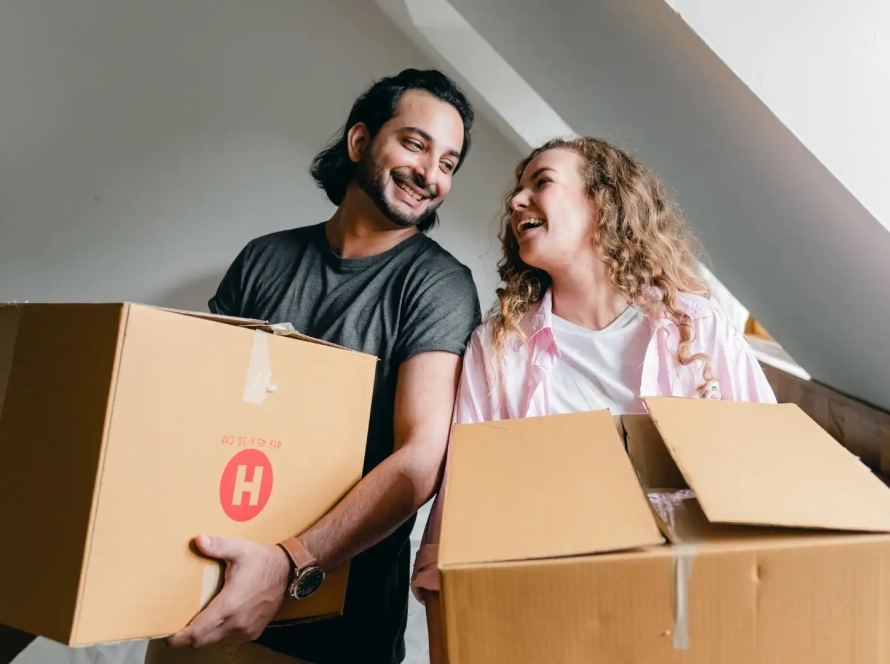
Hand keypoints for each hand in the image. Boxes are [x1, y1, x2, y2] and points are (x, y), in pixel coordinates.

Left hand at [167, 535, 289, 647]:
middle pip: (203, 641)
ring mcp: (246, 629)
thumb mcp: (240, 549)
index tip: (168, 637)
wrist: (288, 571)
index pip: (199, 631)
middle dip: (188, 639)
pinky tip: (215, 625)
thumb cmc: (262, 559)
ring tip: (193, 627)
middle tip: (176, 632)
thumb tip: (198, 540)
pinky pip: (229, 640)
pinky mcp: (254, 631)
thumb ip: (218, 546)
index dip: (181, 638)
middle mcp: (237, 622)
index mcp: (230, 604)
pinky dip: (218, 636)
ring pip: (216, 642)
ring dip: (203, 638)